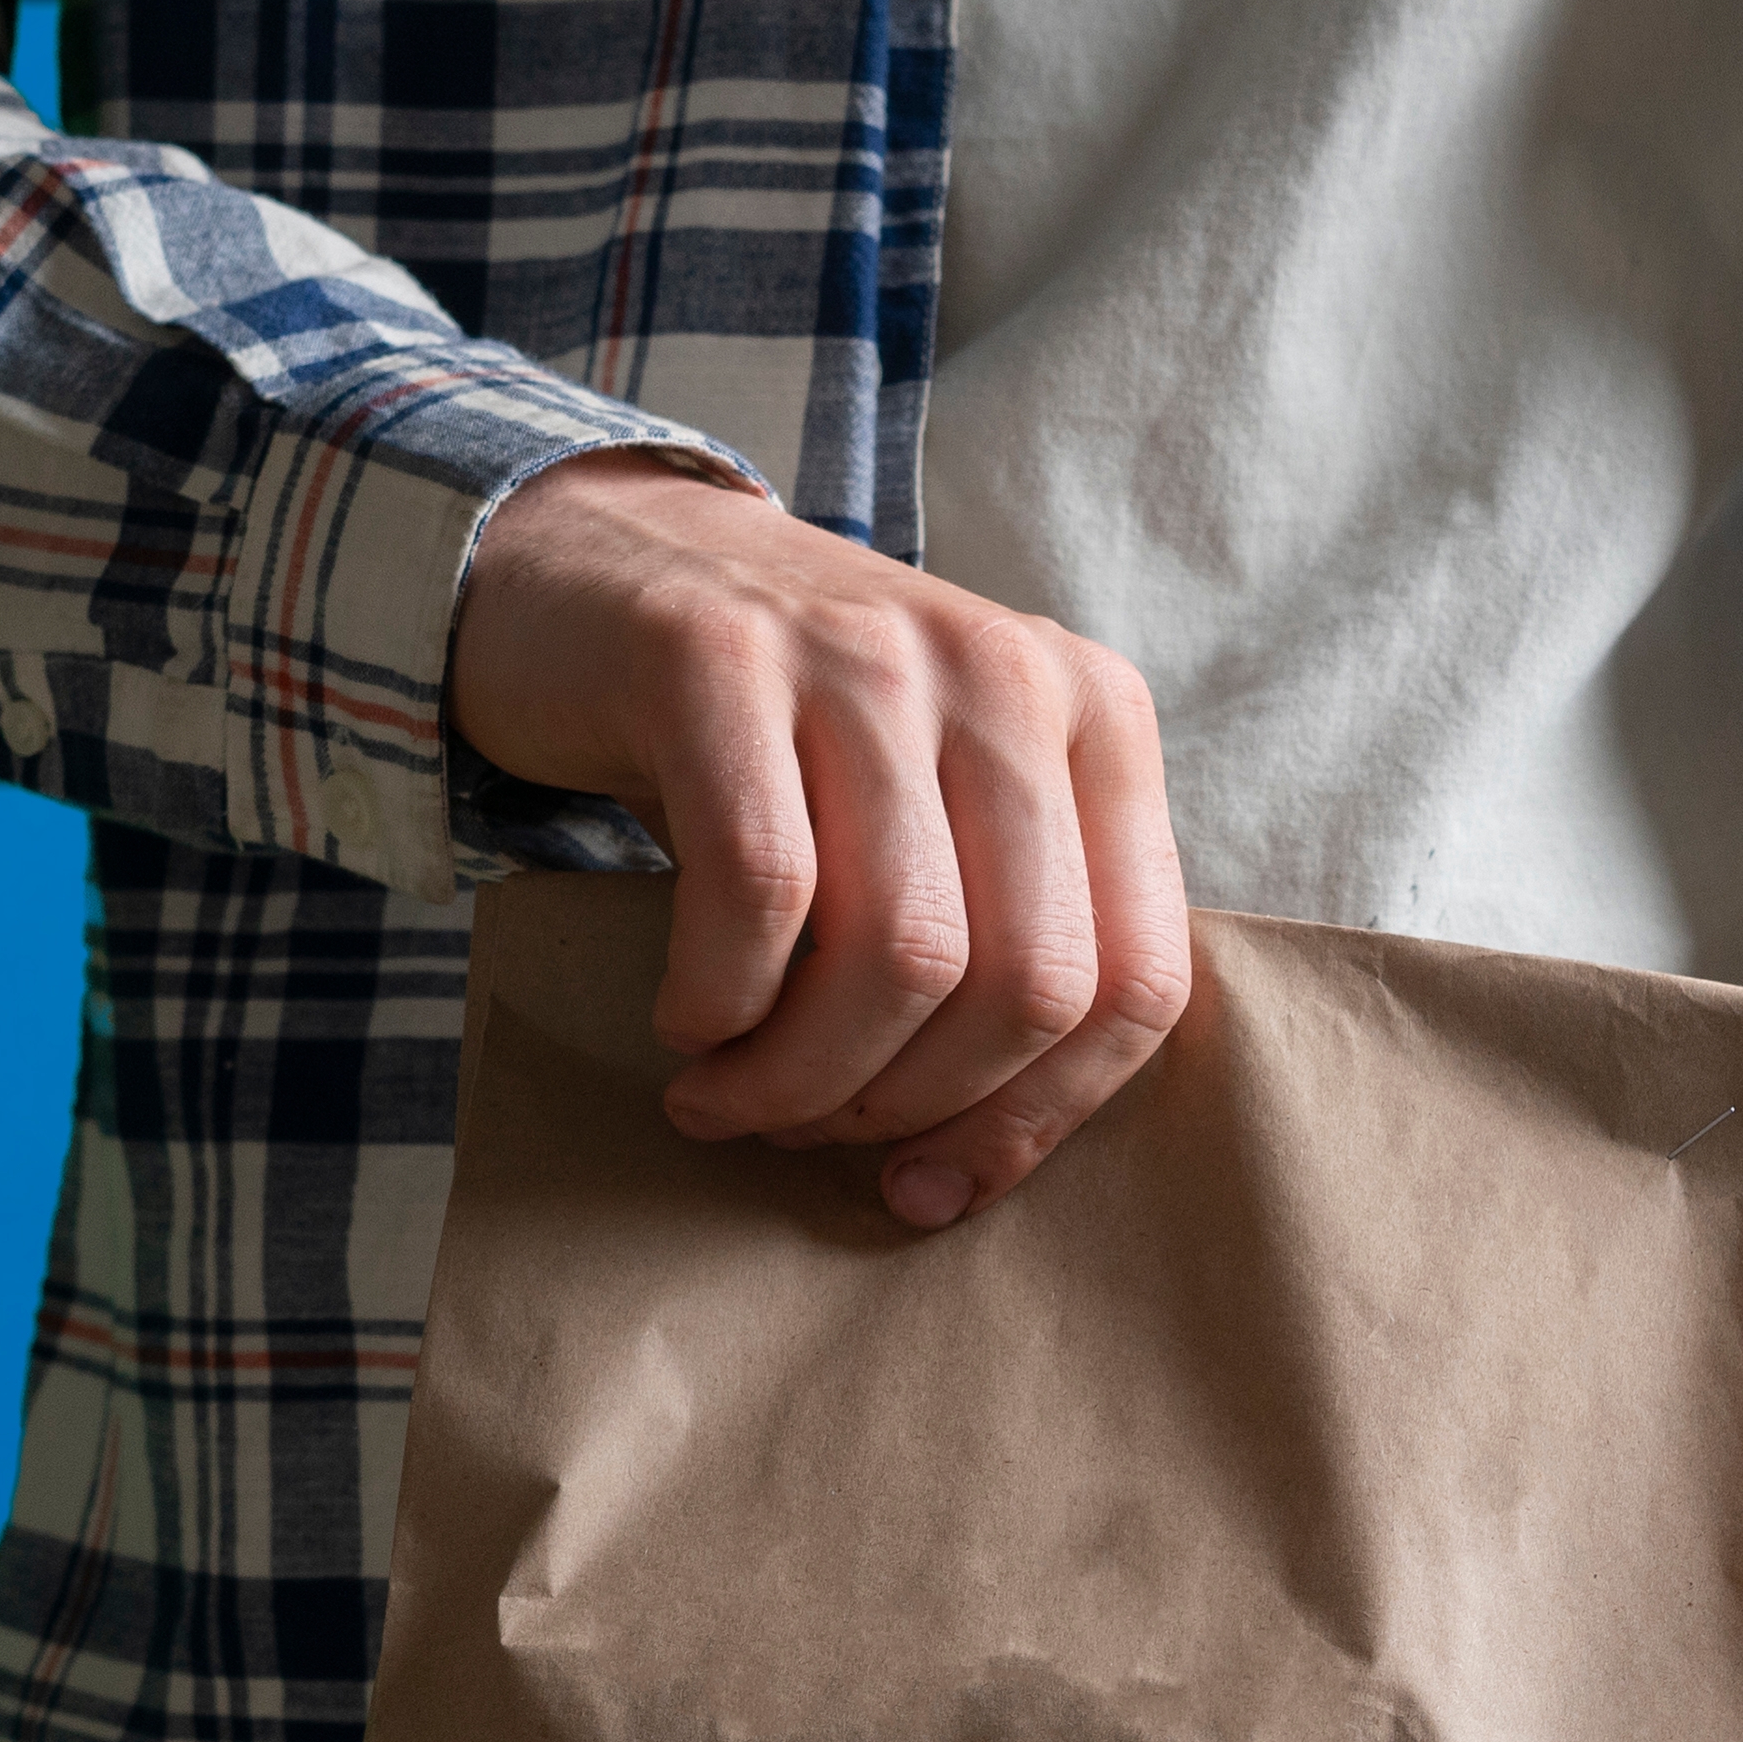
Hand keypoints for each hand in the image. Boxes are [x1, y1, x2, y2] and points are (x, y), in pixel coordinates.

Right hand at [447, 453, 1192, 1224]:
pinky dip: (718, 1002)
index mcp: (1097, 718)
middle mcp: (1005, 671)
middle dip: (908, 1106)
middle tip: (807, 1131)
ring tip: (730, 1099)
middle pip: (1026, 986)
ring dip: (802, 1078)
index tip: (933, 1182)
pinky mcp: (719, 658)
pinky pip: (759, 894)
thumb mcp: (939, 810)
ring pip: (902, 957)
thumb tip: (972, 1173)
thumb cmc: (787, 736)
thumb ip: (1001, 945)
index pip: (1136, 979)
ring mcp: (867, 652)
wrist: (605, 559)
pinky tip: (686, 1023)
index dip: (1037, 1118)